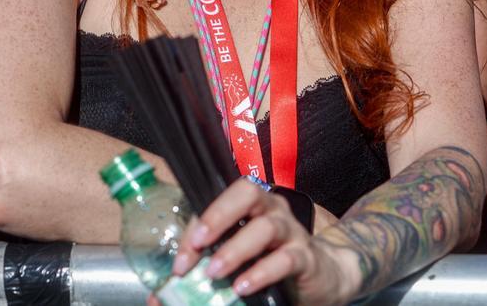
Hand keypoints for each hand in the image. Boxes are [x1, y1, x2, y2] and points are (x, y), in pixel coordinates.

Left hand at [168, 179, 359, 305]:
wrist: (323, 278)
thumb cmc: (273, 263)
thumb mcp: (239, 260)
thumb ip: (208, 266)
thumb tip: (164, 291)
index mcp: (252, 206)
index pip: (220, 200)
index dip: (197, 225)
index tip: (181, 260)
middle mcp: (272, 211)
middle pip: (247, 193)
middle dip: (218, 215)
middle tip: (197, 244)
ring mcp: (292, 232)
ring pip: (265, 227)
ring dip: (235, 249)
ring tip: (215, 272)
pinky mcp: (306, 257)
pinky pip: (285, 258)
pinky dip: (261, 272)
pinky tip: (243, 286)